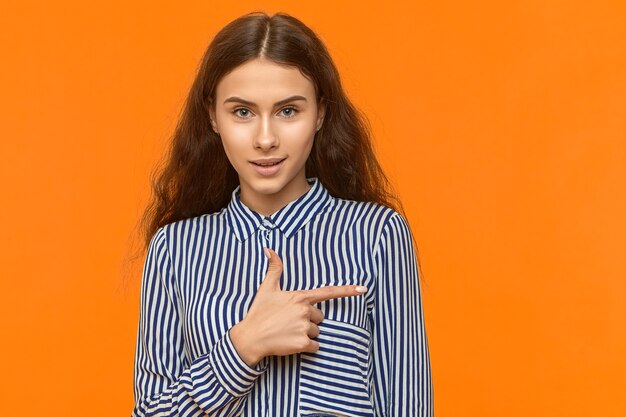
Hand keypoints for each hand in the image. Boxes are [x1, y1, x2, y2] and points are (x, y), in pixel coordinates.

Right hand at [229, 247, 366, 366]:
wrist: (250, 337)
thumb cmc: (259, 312)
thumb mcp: (266, 289)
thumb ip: (274, 269)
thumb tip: (270, 249)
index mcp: (300, 297)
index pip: (328, 292)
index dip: (347, 290)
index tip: (363, 289)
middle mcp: (305, 310)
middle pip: (320, 317)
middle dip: (309, 320)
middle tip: (290, 321)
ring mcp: (305, 327)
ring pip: (317, 332)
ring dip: (306, 334)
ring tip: (288, 332)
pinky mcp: (303, 343)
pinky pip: (314, 347)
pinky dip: (306, 348)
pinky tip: (291, 343)